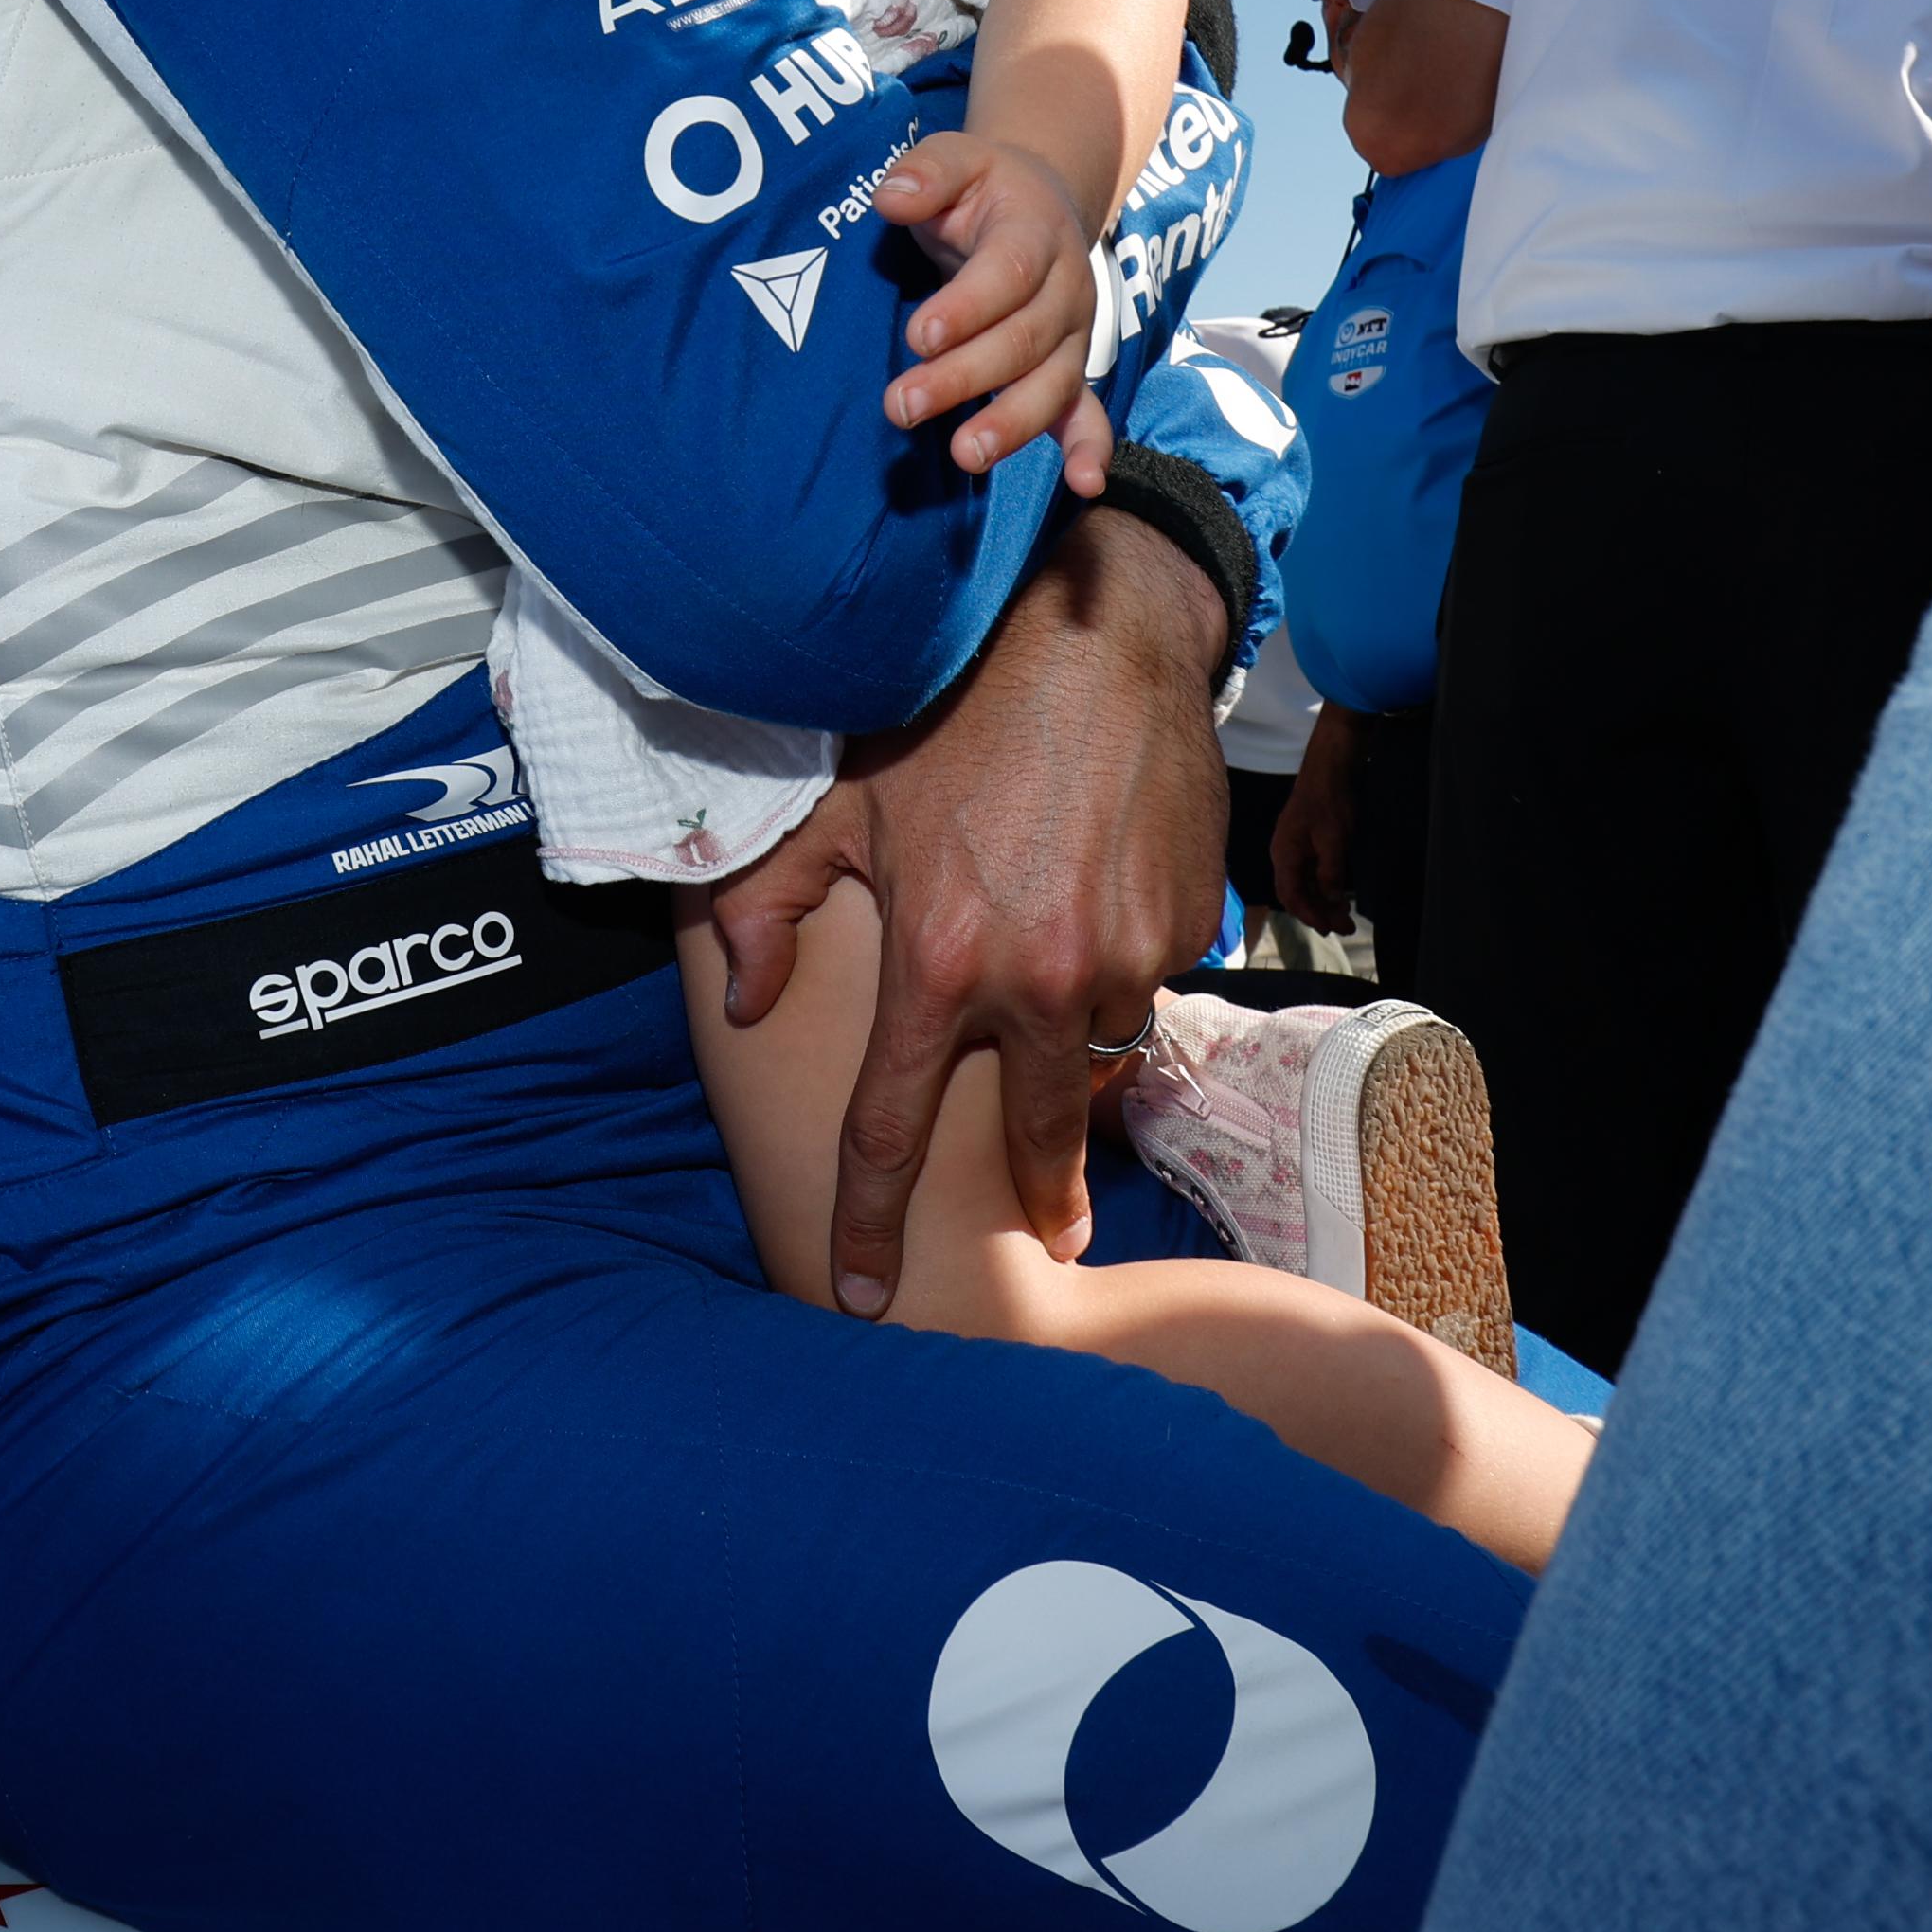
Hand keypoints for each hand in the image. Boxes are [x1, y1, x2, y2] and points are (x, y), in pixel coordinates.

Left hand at [705, 507, 1235, 1310]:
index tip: (863, 1296)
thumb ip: (765, 907)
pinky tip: (1101, 899)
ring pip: (1101, 1043)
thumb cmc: (949, 712)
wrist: (1090, 635)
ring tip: (1060, 973)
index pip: (890, 1132)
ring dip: (1077, 1033)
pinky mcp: (1189, 927)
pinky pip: (1151, 980)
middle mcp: (1037, 978)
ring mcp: (1124, 956)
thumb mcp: (832, 803)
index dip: (868, 1225)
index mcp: (938, 963)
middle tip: (1050, 1230)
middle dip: (1045, 1194)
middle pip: (1039, 1134)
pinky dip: (1124, 965)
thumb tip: (743, 1005)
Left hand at [869, 130, 1098, 482]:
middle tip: (902, 405)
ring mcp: (1073, 336)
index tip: (918, 334)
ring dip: (1010, 423)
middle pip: (1023, 340)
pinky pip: (1087, 413)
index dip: (966, 306)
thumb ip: (926, 172)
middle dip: (964, 377)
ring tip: (964, 454)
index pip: (1007, 272)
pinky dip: (1089, 448)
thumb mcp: (954, 158)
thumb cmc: (982, 189)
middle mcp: (1066, 289)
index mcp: (1036, 232)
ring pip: (1051, 385)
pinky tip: (1083, 485)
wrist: (1039, 202)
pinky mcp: (1071, 371)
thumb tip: (894, 197)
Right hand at [1266, 702, 1366, 930]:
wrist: (1331, 768)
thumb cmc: (1329, 800)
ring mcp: (1296, 848)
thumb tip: (1332, 901)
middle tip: (1345, 927)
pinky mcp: (1309, 843)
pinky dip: (1326, 887)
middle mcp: (1286, 854)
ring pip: (1307, 885)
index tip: (1329, 928)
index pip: (1291, 895)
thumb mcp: (1334, 839)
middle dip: (1320, 912)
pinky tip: (1341, 895)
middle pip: (1298, 893)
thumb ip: (1331, 873)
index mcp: (1284, 854)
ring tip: (1346, 917)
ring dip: (1324, 902)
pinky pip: (1313, 873)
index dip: (1309, 915)